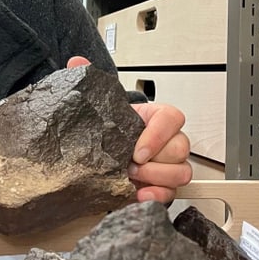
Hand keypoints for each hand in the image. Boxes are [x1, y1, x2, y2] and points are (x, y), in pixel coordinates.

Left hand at [66, 56, 191, 203]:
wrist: (104, 151)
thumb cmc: (111, 128)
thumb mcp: (102, 104)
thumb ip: (92, 81)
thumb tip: (77, 63)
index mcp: (158, 117)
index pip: (173, 119)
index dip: (158, 136)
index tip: (137, 150)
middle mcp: (169, 140)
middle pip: (180, 149)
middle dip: (154, 162)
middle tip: (129, 165)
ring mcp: (169, 164)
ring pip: (181, 172)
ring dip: (156, 178)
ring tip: (132, 178)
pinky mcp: (163, 185)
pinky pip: (172, 193)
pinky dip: (157, 196)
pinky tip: (140, 195)